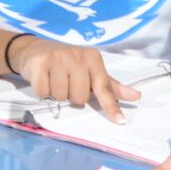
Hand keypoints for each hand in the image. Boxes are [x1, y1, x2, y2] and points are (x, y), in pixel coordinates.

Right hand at [15, 39, 140, 122]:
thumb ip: (110, 86)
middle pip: (79, 98)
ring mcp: (57, 58)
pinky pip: (43, 92)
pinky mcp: (40, 62)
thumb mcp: (90, 71)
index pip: (104, 87)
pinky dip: (42, 91)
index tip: (120, 121)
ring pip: (61, 96)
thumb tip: (136, 96)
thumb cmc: (67, 63)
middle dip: (71, 96)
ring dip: (55, 94)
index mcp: (93, 59)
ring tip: (53, 79)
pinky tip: (43, 79)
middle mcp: (77, 56)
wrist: (35, 49)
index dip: (111, 106)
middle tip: (66, 83)